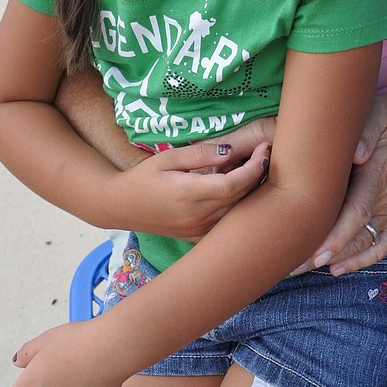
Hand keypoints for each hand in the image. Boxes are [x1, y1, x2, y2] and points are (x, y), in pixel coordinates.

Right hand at [110, 121, 274, 238]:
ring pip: (235, 212)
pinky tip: (239, 190)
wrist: (121, 206)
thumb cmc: (144, 177)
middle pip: (239, 198)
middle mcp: (196, 216)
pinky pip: (225, 222)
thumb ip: (201, 154)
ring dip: (250, 191)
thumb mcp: (168, 157)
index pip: (234, 184)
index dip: (254, 168)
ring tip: (257, 168)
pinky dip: (237, 206)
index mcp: (189, 194)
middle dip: (258, 176)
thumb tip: (231, 151)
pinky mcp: (195, 236)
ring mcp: (197, 230)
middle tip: (266, 154)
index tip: (265, 150)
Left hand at [293, 92, 386, 276]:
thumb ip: (366, 131)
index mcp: (383, 171)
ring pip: (366, 242)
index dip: (338, 235)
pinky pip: (384, 244)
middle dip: (326, 251)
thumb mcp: (380, 112)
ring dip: (339, 258)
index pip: (358, 210)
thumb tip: (354, 152)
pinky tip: (339, 268)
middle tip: (294, 265)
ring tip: (306, 267)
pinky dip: (364, 259)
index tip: (317, 252)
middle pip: (357, 232)